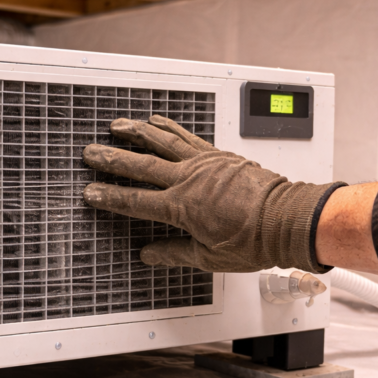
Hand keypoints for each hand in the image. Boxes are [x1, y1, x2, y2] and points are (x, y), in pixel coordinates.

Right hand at [82, 115, 344, 272]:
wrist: (287, 220)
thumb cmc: (254, 241)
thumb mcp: (209, 257)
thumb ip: (175, 253)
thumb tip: (149, 255)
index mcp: (182, 208)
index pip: (136, 201)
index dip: (110, 197)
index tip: (91, 192)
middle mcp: (189, 181)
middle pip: (141, 166)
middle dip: (112, 159)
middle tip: (90, 153)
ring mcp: (204, 164)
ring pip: (162, 141)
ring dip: (136, 132)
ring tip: (116, 125)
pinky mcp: (219, 155)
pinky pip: (187, 135)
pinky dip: (169, 126)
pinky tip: (156, 120)